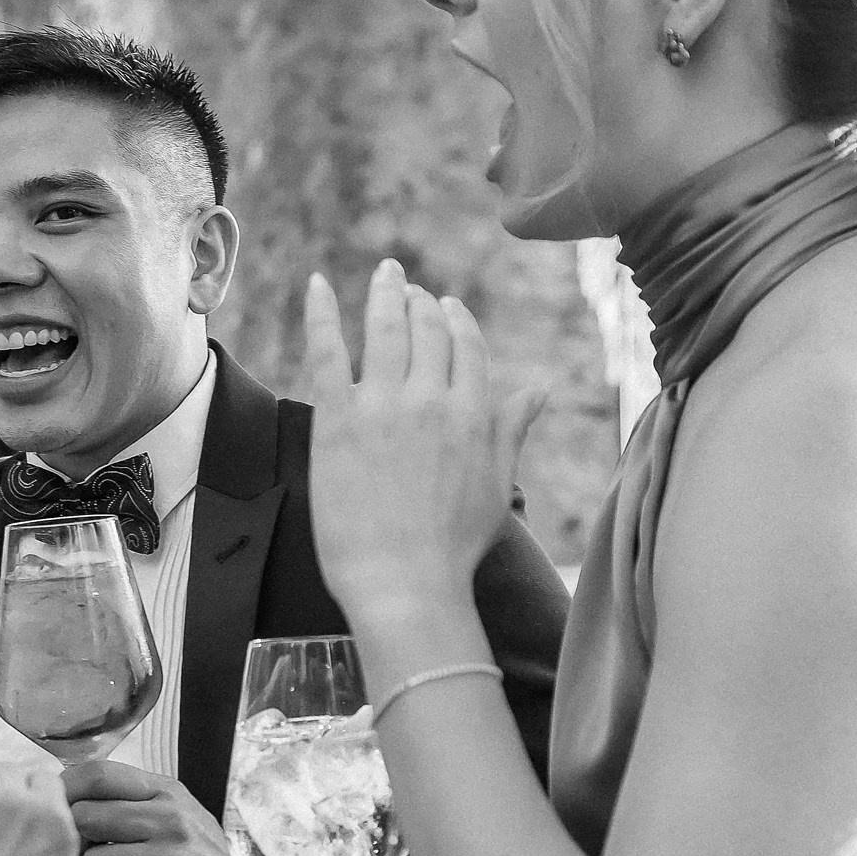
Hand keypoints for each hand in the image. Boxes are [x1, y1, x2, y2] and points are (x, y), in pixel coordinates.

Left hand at [62, 760, 235, 855]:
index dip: (67, 787)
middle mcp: (170, 822)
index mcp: (169, 794)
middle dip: (83, 837)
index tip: (57, 800)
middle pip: (86, 817)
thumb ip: (129, 799)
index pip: (101, 775)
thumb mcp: (176, 812)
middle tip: (101, 848)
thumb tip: (67, 796)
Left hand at [303, 260, 543, 630]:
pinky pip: (327, 349)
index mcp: (473, 413)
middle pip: (427, 330)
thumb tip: (539, 388)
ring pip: (384, 328)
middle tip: (407, 287)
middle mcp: (432, 398)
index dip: (456, 320)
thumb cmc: (454, 544)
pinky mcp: (337, 417)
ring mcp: (382, 405)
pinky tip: (318, 284)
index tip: (446, 306)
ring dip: (385, 293)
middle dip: (420, 302)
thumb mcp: (497, 484)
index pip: (467, 345)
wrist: (404, 581)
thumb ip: (511, 428)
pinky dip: (322, 312)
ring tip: (385, 274)